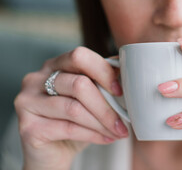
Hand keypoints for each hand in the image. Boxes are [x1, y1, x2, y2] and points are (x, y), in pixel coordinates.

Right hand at [14, 47, 127, 169]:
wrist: (53, 154)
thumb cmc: (74, 121)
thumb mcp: (90, 98)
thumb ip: (102, 82)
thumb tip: (126, 70)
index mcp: (54, 65)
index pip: (79, 56)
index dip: (103, 71)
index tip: (120, 90)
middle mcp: (36, 79)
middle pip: (78, 84)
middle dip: (106, 105)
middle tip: (123, 120)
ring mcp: (27, 102)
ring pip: (74, 108)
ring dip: (102, 122)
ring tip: (118, 131)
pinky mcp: (27, 127)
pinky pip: (68, 128)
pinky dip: (93, 134)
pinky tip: (106, 138)